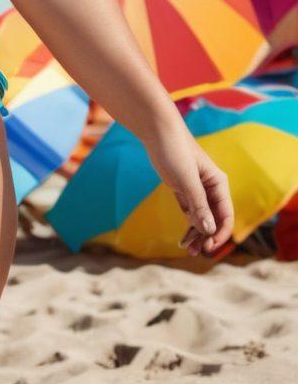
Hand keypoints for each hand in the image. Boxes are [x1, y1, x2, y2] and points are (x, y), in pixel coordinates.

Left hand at [141, 120, 234, 256]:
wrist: (157, 131)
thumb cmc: (174, 150)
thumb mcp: (186, 179)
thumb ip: (198, 204)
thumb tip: (209, 229)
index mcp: (218, 184)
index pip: (226, 215)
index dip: (220, 233)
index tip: (209, 247)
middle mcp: (211, 188)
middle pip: (213, 219)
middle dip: (206, 237)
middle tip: (195, 252)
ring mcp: (196, 188)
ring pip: (201, 216)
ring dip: (196, 233)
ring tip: (187, 249)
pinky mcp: (182, 187)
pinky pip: (190, 210)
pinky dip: (188, 223)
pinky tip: (184, 237)